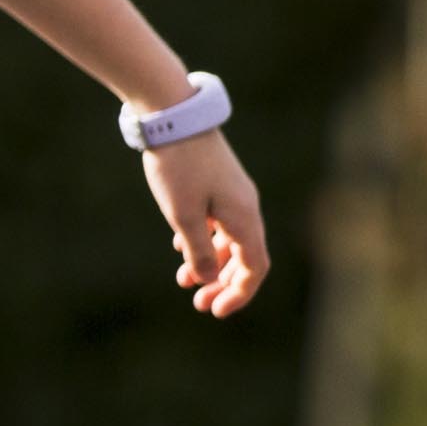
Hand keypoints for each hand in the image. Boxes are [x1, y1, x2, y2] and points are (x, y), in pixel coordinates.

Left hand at [140, 131, 269, 317]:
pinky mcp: (218, 181)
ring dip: (211, 263)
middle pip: (245, 257)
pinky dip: (204, 239)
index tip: (215, 310)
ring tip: (182, 279)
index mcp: (244, 217)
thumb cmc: (177, 166)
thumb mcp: (183, 216)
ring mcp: (233, 193)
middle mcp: (245, 206)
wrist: (171, 115)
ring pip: (230, 239)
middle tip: (197, 304)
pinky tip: (180, 246)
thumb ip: (198, 251)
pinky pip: (219, 221)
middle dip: (223, 284)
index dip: (239, 294)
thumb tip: (208, 277)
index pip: (255, 268)